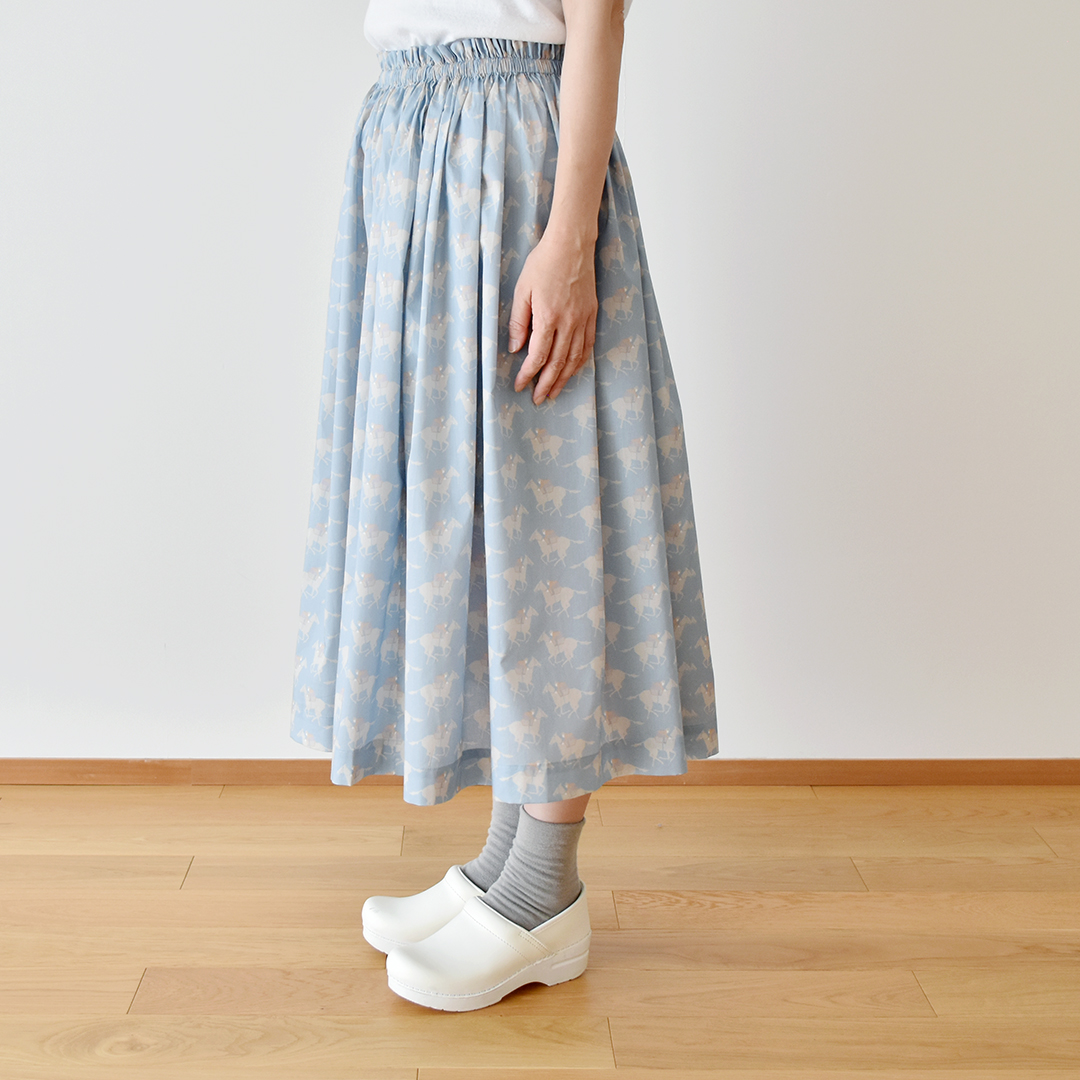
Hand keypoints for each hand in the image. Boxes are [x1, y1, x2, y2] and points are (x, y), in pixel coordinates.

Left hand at [507, 228, 598, 404]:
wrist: (571, 244)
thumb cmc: (543, 263)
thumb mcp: (522, 290)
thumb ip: (519, 321)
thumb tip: (516, 348)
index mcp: (549, 316)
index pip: (538, 355)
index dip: (528, 374)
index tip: (520, 385)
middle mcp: (569, 322)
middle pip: (558, 362)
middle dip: (546, 384)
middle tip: (538, 398)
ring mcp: (583, 319)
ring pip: (575, 358)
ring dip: (564, 379)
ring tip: (554, 392)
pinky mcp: (592, 315)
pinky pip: (587, 346)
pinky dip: (579, 363)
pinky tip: (572, 371)